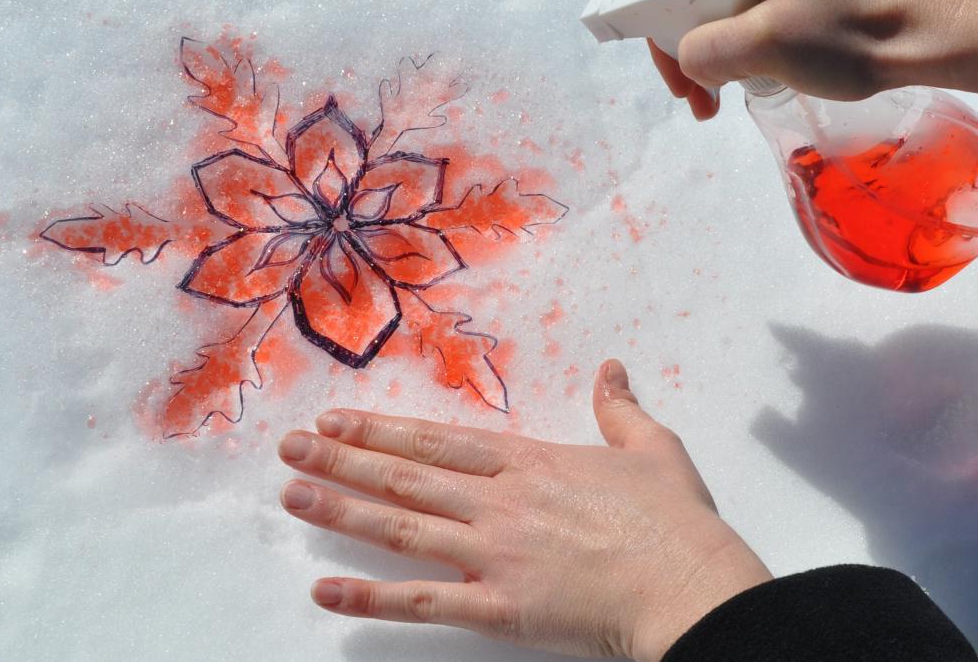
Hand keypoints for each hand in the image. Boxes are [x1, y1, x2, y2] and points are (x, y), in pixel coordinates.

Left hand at [277, 360, 771, 660]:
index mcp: (530, 462)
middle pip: (406, 475)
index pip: (439, 440)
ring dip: (343, 510)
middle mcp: (499, 501)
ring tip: (293, 497)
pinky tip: (326, 589)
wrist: (687, 583)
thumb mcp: (652, 448)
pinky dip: (370, 596)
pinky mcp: (498, 606)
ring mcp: (493, 553)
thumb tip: (612, 372)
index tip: (338, 420)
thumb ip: (620, 410)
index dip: (382, 430)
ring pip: (402, 526)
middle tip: (290, 449)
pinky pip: (422, 602)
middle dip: (343, 460)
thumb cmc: (674, 521)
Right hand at [645, 0, 977, 118]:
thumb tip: (689, 58)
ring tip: (736, 89)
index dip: (657, 35)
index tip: (682, 86)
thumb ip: (707, 51)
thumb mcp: (767, 47)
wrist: (932, 29)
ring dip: (718, 45)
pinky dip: (748, 31)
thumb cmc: (850, 34)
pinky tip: (767, 63)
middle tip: (707, 100)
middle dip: (689, 46)